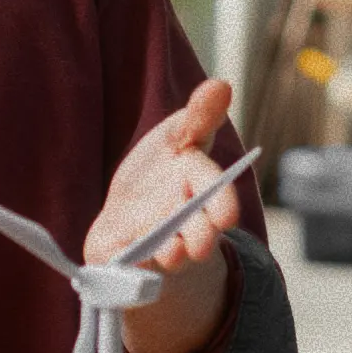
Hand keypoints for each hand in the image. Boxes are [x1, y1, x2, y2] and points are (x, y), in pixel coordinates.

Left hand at [85, 77, 239, 269]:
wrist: (127, 218)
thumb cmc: (157, 173)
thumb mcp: (175, 137)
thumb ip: (198, 117)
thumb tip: (221, 84)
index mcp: (199, 191)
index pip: (215, 195)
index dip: (221, 205)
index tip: (226, 216)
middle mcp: (184, 225)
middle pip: (198, 234)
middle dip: (200, 238)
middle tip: (201, 245)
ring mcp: (157, 247)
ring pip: (169, 256)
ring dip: (171, 256)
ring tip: (170, 254)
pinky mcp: (125, 263)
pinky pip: (128, 268)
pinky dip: (131, 267)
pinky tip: (132, 263)